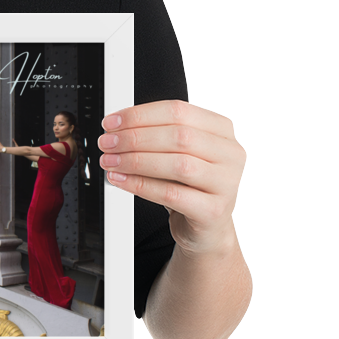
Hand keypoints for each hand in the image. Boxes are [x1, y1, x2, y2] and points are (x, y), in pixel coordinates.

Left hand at [97, 100, 245, 254]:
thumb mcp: (177, 154)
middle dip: (135, 138)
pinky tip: (121, 181)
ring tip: (111, 162)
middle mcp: (230, 153)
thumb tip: (117, 127)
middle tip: (108, 143)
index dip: (140, 115)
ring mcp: (227, 183)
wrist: (208, 227)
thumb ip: (155, 136)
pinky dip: (141, 185)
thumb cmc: (191, 186)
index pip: (178, 111)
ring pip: (177, 164)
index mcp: (221, 130)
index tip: (112, 122)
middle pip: (178, 136)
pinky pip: (172, 194)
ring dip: (136, 161)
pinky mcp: (213, 211)